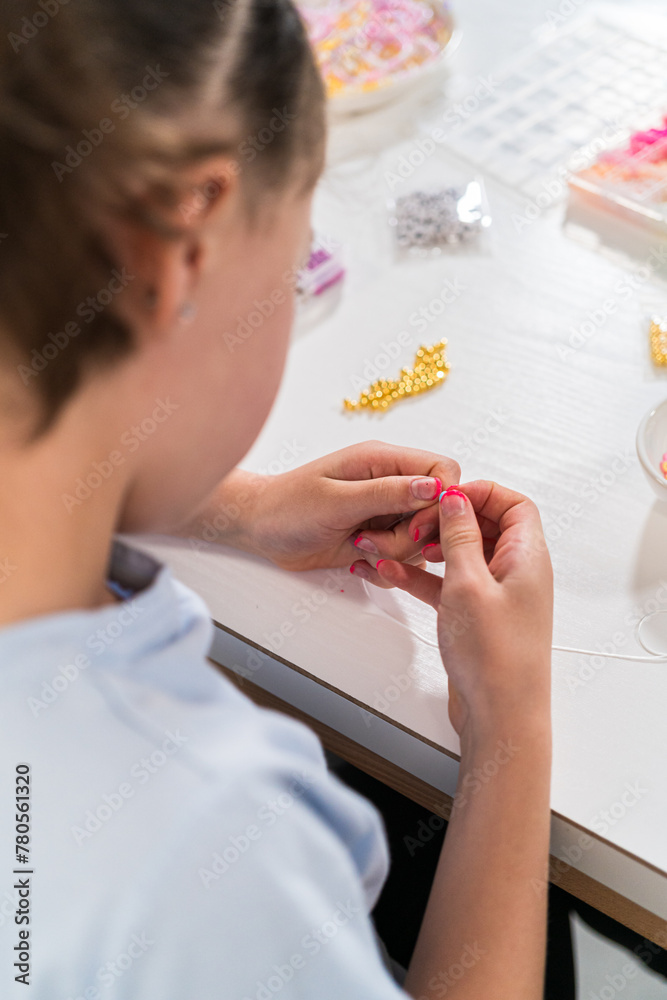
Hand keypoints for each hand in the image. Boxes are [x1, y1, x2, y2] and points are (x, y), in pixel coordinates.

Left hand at [188, 442, 459, 570]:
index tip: (415, 525)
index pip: (442, 471)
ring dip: (394, 554)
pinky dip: (384, 568)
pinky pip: (402, 560)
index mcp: (382, 461)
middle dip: (410, 536)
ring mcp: (384, 513)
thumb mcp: (337, 500)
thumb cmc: (287, 506)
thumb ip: (386, 494)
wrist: (258, 529)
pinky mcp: (377, 538)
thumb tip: (434, 487)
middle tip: (372, 540)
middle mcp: (389, 485)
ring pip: (420, 541)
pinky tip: (356, 561)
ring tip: (358, 546)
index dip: (441, 502)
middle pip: (436, 513)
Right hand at [362, 482, 552, 738]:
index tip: (444, 497)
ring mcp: (496, 595)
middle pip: (484, 525)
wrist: (500, 717)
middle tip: (417, 524)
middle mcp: (516, 572)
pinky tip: (393, 573)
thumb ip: (460, 536)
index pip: (512, 504)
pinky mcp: (476, 616)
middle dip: (447, 518)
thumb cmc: (497, 659)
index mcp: (527, 557)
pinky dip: (422, 576)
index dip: (478, 493)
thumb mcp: (469, 584)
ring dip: (430, 547)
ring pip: (461, 554)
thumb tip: (456, 499)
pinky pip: (447, 583)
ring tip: (400, 546)